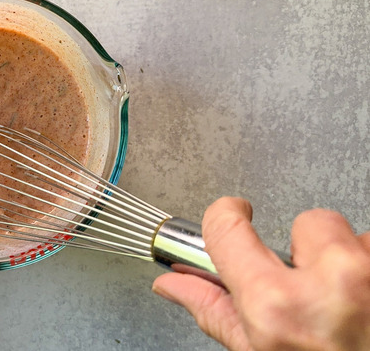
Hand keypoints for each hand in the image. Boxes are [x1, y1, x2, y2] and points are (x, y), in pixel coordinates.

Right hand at [152, 197, 369, 349]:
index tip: (234, 214)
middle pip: (307, 222)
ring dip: (355, 266)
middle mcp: (332, 284)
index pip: (228, 227)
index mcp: (277, 307)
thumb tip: (174, 283)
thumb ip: (215, 310)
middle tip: (318, 294)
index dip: (227, 216)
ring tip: (355, 310)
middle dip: (310, 252)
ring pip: (358, 239)